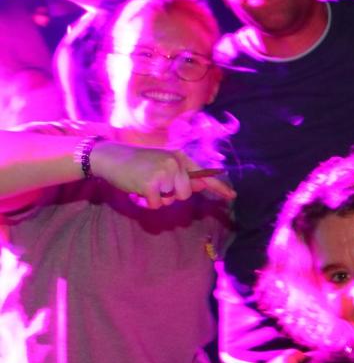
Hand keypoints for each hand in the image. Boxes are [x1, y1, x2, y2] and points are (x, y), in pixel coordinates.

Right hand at [89, 141, 235, 207]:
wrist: (111, 157)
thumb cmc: (137, 163)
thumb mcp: (162, 164)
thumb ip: (181, 175)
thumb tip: (201, 185)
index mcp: (179, 157)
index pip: (203, 174)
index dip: (218, 187)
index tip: (232, 196)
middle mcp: (174, 163)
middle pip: (186, 194)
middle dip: (172, 195)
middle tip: (155, 184)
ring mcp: (163, 172)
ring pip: (171, 200)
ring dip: (158, 199)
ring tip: (145, 184)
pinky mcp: (151, 184)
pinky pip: (157, 205)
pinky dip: (147, 203)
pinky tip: (138, 190)